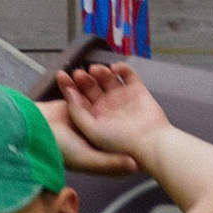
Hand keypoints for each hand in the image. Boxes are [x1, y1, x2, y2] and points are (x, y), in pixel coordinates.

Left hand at [48, 58, 169, 174]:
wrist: (151, 144)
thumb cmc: (121, 143)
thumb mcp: (92, 130)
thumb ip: (77, 112)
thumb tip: (68, 91)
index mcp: (95, 117)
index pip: (79, 98)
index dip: (69, 86)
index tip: (62, 76)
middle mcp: (108, 106)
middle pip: (91, 86)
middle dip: (84, 78)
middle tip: (79, 73)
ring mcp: (123, 98)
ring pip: (107, 78)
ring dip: (100, 71)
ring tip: (96, 70)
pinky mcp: (138, 91)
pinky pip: (128, 74)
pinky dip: (122, 68)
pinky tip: (115, 69)